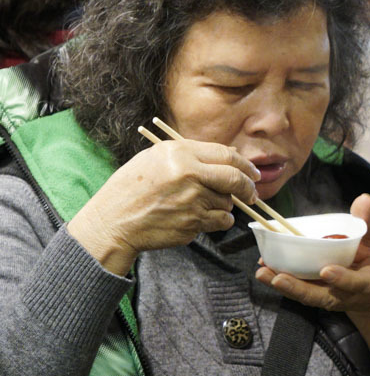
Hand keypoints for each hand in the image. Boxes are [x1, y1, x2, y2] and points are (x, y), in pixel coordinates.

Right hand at [69, 139, 260, 274]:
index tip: (252, 173)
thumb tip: (230, 155)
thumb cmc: (132, 189)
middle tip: (252, 194)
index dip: (245, 165)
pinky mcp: (193, 222)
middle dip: (248, 187)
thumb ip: (192, 156)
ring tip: (198, 206)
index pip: (226, 155)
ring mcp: (192, 199)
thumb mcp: (155, 160)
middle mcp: (188, 174)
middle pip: (234, 178)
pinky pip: (221, 220)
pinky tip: (201, 218)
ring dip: (222, 205)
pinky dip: (218, 221)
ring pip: (227, 202)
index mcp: (179, 153)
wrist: (112, 222)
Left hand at [255, 194, 369, 313]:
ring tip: (263, 273)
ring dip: (284, 286)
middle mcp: (347, 295)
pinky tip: (265, 270)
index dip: (342, 279)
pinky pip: (300, 291)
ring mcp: (331, 297)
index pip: (356, 283)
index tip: (326, 270)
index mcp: (369, 282)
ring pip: (306, 296)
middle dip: (299, 289)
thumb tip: (364, 198)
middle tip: (279, 278)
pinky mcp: (318, 295)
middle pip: (322, 296)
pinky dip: (282, 282)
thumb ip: (369, 223)